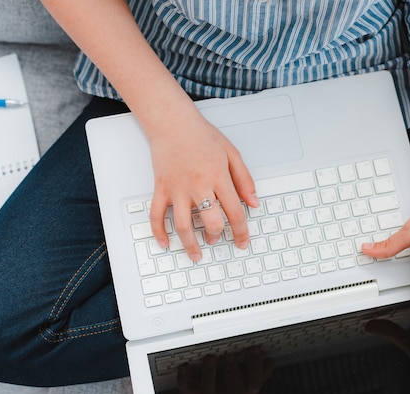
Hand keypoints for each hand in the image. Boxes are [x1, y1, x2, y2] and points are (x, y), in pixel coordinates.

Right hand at [146, 108, 258, 260]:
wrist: (173, 123)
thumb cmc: (202, 136)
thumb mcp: (232, 154)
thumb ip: (244, 180)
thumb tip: (253, 203)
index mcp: (218, 177)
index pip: (234, 212)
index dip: (241, 231)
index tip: (242, 241)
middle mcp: (198, 186)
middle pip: (210, 222)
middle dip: (217, 236)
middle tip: (218, 240)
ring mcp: (177, 189)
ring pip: (183, 225)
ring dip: (190, 245)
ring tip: (196, 254)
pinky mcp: (161, 189)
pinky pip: (156, 215)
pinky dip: (159, 232)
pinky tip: (165, 243)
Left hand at [177, 346, 274, 393]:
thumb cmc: (229, 382)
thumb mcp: (245, 378)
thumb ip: (258, 370)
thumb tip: (270, 360)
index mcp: (243, 392)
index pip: (253, 383)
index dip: (256, 365)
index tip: (254, 347)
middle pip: (234, 392)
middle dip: (234, 372)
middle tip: (232, 354)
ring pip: (208, 392)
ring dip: (210, 373)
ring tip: (211, 357)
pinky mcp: (190, 393)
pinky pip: (186, 388)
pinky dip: (184, 378)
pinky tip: (185, 366)